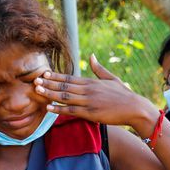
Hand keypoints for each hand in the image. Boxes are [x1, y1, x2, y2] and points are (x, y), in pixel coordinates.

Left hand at [34, 54, 154, 130]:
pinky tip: (48, 107)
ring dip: (50, 93)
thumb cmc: (124, 95)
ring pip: (64, 96)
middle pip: (64, 85)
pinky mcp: (90, 113)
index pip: (69, 78)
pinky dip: (59, 109)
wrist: (134, 108)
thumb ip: (98, 69)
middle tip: (35, 80)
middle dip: (48, 83)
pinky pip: (71, 110)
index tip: (44, 73)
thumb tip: (91, 56)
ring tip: (38, 91)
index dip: (55, 76)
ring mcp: (88, 101)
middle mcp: (88, 90)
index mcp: (91, 82)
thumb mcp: (111, 78)